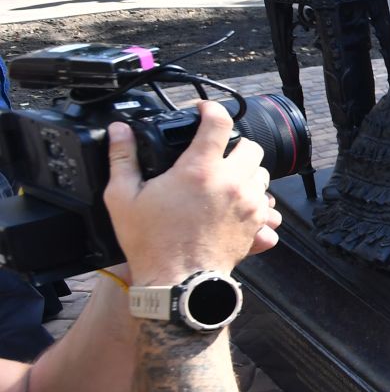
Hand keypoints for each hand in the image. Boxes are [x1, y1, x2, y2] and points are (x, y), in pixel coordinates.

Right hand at [104, 102, 278, 286]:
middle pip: (251, 146)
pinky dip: (255, 199)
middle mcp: (232, 183)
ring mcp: (249, 204)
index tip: (202, 111)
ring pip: (262, 173)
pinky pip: (268, 202)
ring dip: (246, 172)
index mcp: (200, 170)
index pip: (219, 122)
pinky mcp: (258, 224)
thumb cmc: (150, 243)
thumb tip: (120, 130)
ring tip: (223, 182)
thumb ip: (123, 158)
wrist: (178, 282)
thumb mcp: (123, 197)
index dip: (210, 109)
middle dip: (234, 146)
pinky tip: (236, 205)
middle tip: (214, 155)